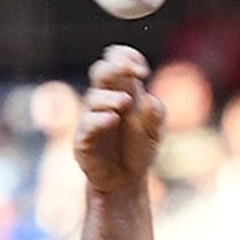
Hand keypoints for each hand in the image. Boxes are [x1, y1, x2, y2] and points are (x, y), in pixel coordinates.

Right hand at [74, 45, 164, 194]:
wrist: (126, 181)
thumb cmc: (138, 150)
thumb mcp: (154, 132)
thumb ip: (155, 115)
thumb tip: (149, 99)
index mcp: (122, 90)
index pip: (117, 61)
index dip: (127, 58)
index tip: (142, 70)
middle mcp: (104, 100)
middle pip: (101, 72)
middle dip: (115, 67)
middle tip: (132, 72)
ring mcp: (92, 118)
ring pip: (94, 98)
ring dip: (110, 97)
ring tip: (126, 102)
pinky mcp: (84, 139)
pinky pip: (87, 125)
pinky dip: (99, 120)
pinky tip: (112, 119)